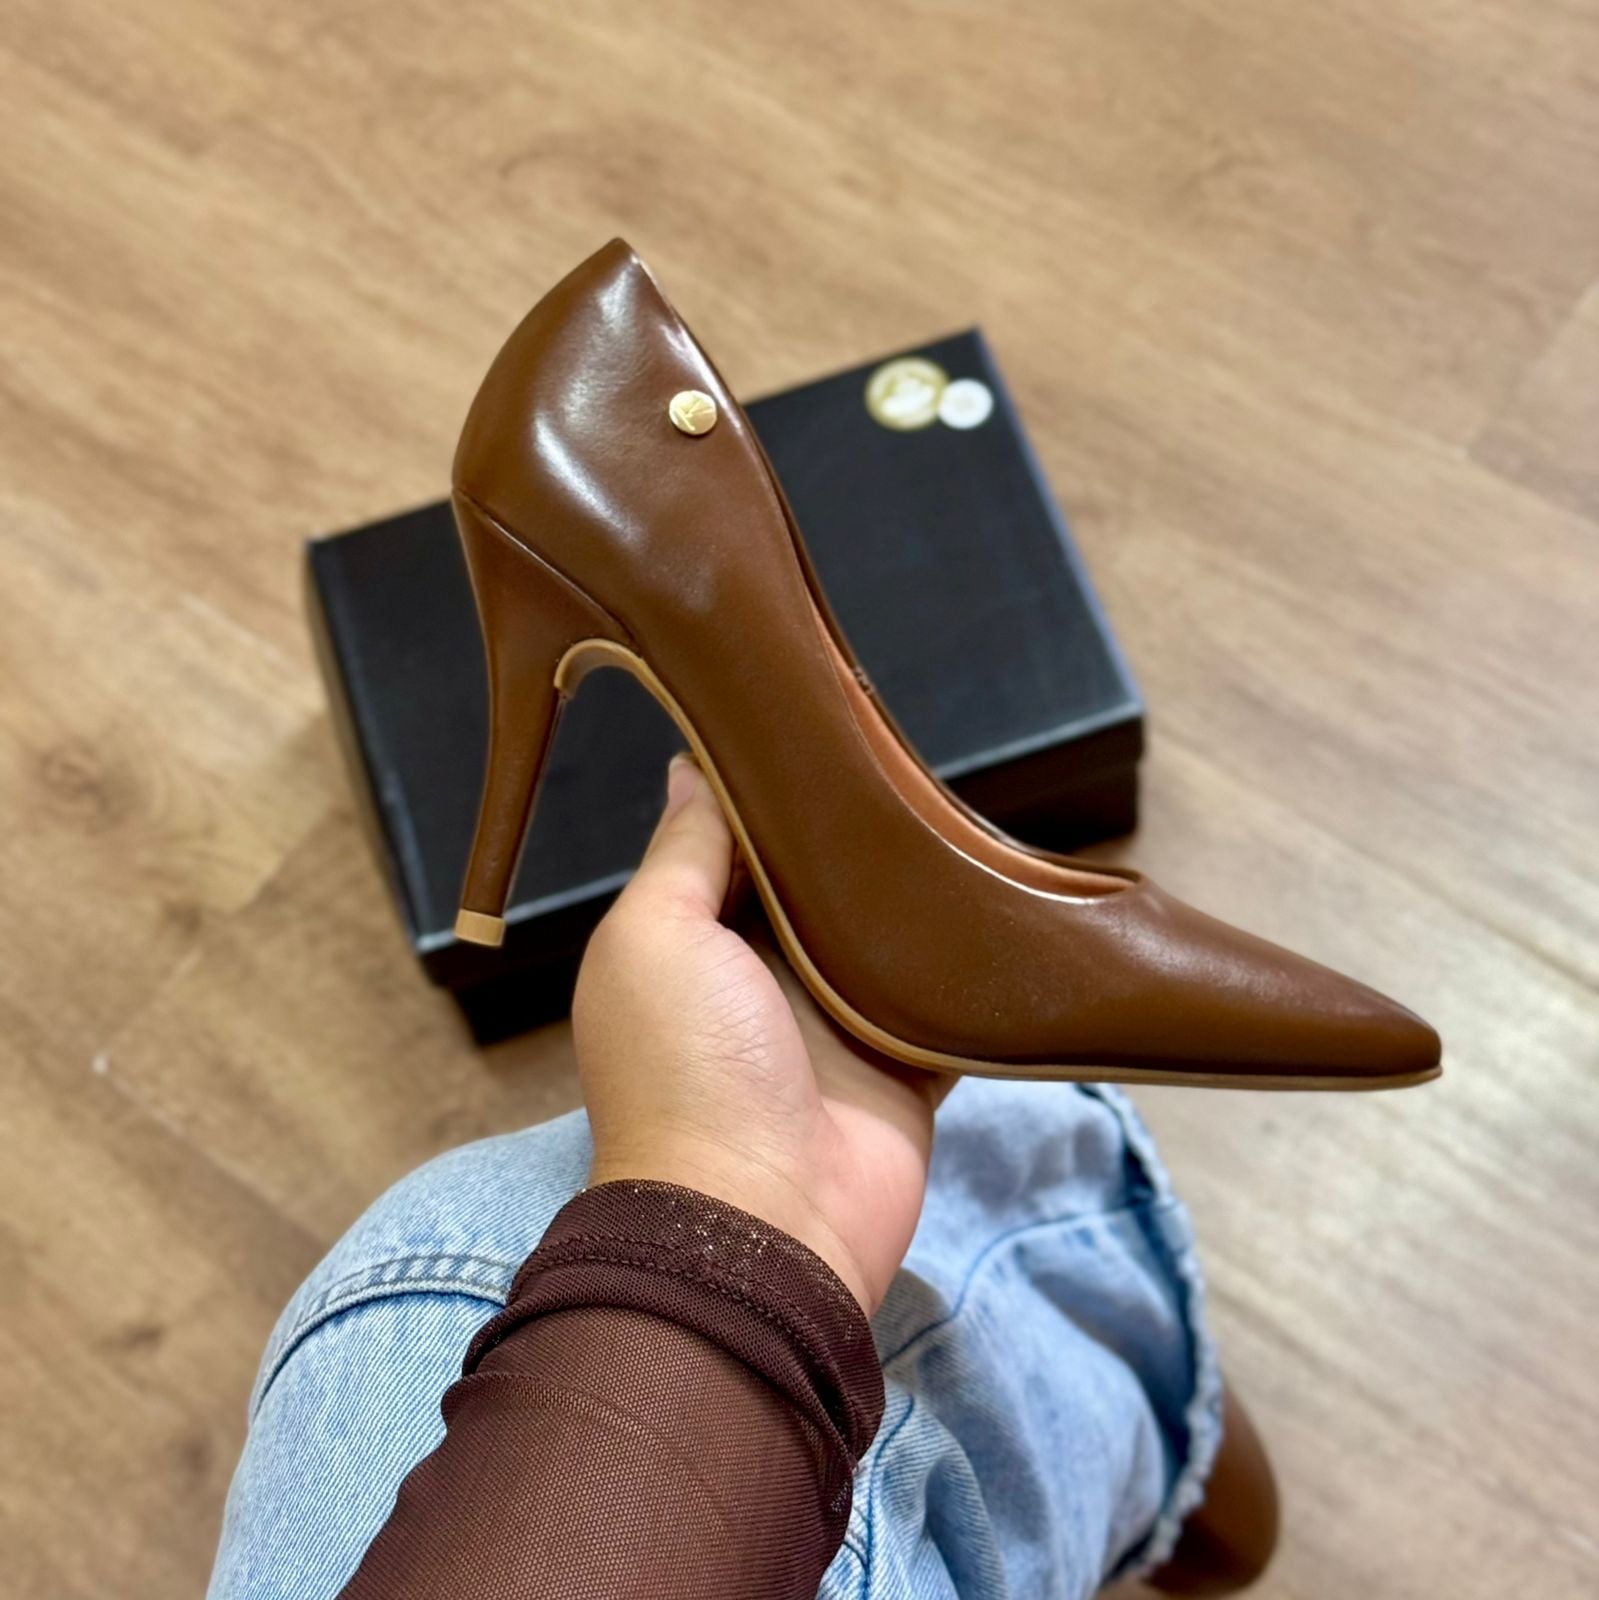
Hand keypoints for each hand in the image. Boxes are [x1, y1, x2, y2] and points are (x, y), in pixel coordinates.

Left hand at [573, 753, 948, 1312]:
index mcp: (693, 944)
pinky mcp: (906, 1062)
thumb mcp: (656, 937)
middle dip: (849, 833)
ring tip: (955, 812)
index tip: (814, 723)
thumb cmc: (687, 1068)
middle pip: (814, 885)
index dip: (766, 791)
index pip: (733, 847)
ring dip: (911, 891)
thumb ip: (683, 852)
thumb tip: (689, 765)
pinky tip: (999, 901)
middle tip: (902, 757)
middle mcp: (762, 977)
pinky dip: (966, 962)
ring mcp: (837, 1023)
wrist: (764, 1221)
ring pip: (882, 934)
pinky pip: (943, 997)